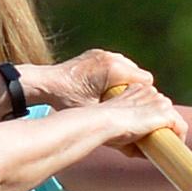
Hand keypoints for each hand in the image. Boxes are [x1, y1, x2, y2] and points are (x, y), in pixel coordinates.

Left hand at [33, 48, 155, 108]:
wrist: (45, 83)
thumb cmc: (67, 100)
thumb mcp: (93, 112)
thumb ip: (116, 116)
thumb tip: (136, 137)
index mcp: (114, 69)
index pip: (146, 81)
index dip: (141, 96)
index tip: (133, 107)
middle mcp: (112, 57)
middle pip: (139, 75)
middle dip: (133, 90)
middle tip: (123, 105)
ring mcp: (105, 53)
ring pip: (129, 69)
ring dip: (124, 83)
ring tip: (111, 97)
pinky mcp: (98, 53)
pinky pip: (117, 65)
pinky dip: (114, 76)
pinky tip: (103, 88)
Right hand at [85, 86, 180, 148]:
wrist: (104, 122)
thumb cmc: (106, 126)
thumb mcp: (119, 126)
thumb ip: (133, 134)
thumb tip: (146, 152)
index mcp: (137, 89)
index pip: (153, 102)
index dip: (154, 117)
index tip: (151, 131)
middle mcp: (150, 91)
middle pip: (166, 109)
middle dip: (164, 124)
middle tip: (160, 141)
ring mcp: (159, 101)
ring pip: (174, 117)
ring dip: (171, 131)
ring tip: (167, 146)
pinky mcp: (165, 113)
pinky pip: (181, 126)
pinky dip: (180, 137)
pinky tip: (175, 147)